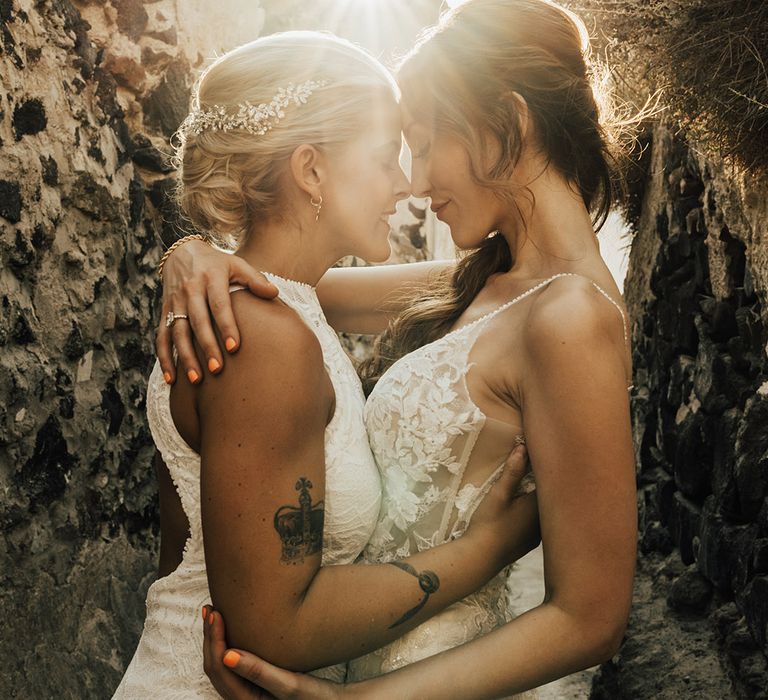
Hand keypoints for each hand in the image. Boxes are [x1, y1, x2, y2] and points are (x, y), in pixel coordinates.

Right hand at [156, 240, 278, 384]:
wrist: (181, 253)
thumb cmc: (217, 264)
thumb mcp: (236, 264)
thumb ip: (255, 279)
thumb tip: (274, 293)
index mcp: (210, 278)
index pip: (219, 304)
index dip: (226, 326)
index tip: (234, 347)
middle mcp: (190, 291)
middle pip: (197, 321)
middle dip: (206, 346)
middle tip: (217, 369)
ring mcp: (175, 303)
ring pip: (177, 332)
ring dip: (185, 357)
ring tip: (197, 380)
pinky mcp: (165, 312)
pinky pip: (162, 337)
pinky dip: (165, 358)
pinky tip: (173, 379)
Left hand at [202, 606, 346, 698]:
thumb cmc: (313, 696)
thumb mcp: (289, 683)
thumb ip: (258, 671)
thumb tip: (227, 655)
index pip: (220, 667)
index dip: (215, 639)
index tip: (216, 613)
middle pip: (214, 667)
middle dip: (210, 637)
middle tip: (210, 609)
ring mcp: (245, 693)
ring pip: (220, 665)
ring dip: (215, 640)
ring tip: (214, 615)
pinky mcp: (252, 686)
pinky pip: (229, 665)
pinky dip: (225, 645)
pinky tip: (230, 630)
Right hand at [467, 443, 539, 565]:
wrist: (480, 558)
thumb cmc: (489, 523)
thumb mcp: (499, 494)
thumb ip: (513, 471)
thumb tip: (522, 448)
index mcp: (540, 506)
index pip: (550, 482)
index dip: (545, 468)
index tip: (540, 454)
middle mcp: (545, 522)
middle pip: (550, 497)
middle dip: (544, 482)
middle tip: (536, 466)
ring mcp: (539, 535)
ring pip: (545, 512)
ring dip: (540, 499)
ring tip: (531, 485)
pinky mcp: (531, 543)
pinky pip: (539, 523)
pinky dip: (535, 514)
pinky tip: (525, 510)